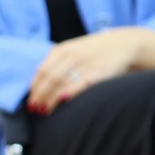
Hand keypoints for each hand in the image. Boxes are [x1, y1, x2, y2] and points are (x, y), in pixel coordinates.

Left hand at [26, 28, 154, 113]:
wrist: (124, 44)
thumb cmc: (96, 52)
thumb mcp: (75, 50)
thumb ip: (59, 63)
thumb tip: (41, 85)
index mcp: (63, 50)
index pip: (42, 70)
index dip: (35, 87)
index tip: (30, 100)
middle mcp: (72, 55)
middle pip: (49, 78)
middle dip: (40, 95)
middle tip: (35, 109)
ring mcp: (84, 63)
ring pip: (61, 82)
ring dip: (50, 98)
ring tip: (45, 110)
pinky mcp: (98, 72)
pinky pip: (79, 84)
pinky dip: (68, 92)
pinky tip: (62, 100)